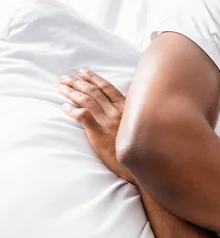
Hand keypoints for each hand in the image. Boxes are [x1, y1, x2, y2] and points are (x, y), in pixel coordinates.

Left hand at [58, 69, 135, 183]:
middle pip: (94, 92)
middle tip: (65, 78)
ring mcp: (108, 122)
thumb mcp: (138, 124)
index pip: (107, 88)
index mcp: (127, 108)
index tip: (83, 73)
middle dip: (77, 83)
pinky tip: (64, 107)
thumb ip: (129, 112)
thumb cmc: (139, 146)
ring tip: (61, 88)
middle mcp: (117, 112)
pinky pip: (82, 116)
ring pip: (87, 101)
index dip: (94, 78)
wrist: (140, 164)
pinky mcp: (99, 134)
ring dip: (72, 92)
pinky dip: (72, 110)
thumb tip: (120, 104)